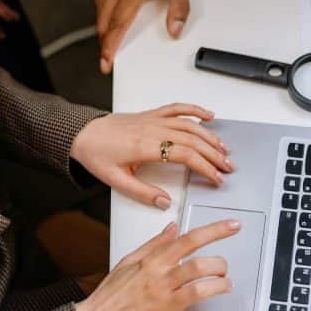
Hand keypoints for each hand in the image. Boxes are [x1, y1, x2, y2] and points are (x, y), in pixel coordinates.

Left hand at [70, 103, 232, 209]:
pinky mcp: (151, 114)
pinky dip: (195, 110)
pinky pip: (177, 108)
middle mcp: (153, 130)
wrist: (82, 133)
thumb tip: (164, 202)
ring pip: (190, 125)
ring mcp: (154, 119)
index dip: (205, 167)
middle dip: (214, 154)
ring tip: (224, 149)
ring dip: (210, 136)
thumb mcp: (116, 180)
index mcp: (145, 147)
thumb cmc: (96, 153)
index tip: (216, 178)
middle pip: (193, 140)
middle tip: (228, 167)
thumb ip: (142, 193)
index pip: (185, 155)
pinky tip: (208, 116)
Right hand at [75, 220, 245, 310]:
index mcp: (152, 264)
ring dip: (221, 286)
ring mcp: (165, 306)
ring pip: (202, 291)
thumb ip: (154, 244)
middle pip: (200, 266)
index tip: (232, 226)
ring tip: (225, 285)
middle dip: (220, 264)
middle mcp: (160, 282)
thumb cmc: (109, 296)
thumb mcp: (128, 261)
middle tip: (223, 267)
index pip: (189, 241)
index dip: (215, 231)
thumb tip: (173, 228)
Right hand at [94, 0, 189, 73]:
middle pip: (105, 21)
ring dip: (104, 27)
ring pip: (100, 11)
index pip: (120, 23)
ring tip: (110, 39)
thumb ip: (179, 9)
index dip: (111, 45)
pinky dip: (103, 10)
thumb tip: (174, 31)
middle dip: (104, 43)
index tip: (106, 61)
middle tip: (106, 59)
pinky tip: (111, 15)